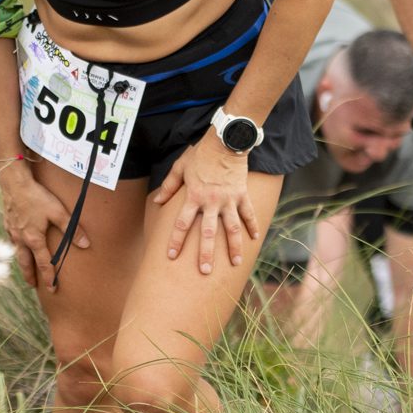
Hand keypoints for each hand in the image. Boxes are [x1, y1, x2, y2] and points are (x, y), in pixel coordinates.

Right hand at [0, 160, 86, 288]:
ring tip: (26, 267)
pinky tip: (18, 244)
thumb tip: (86, 244)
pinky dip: (17, 247)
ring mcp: (12, 232)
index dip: (49, 278)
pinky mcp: (7, 223)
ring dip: (22, 262)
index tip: (52, 289)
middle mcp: (21, 239)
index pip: (44, 264)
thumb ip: (72, 229)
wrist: (14, 182)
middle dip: (30, 276)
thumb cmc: (37, 196)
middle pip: (25, 263)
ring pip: (17, 252)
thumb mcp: (58, 212)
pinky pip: (12, 240)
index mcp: (34, 239)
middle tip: (33, 285)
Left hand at [152, 132, 258, 275]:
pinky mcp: (242, 194)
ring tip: (236, 263)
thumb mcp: (180, 167)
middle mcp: (211, 201)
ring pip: (232, 228)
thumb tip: (158, 201)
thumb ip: (169, 186)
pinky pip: (248, 213)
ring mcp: (229, 199)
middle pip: (208, 233)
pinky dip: (252, 225)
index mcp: (194, 196)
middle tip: (205, 271)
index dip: (175, 241)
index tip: (171, 256)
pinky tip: (255, 238)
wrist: (225, 141)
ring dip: (234, 246)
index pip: (181, 224)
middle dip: (206, 253)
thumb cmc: (200, 154)